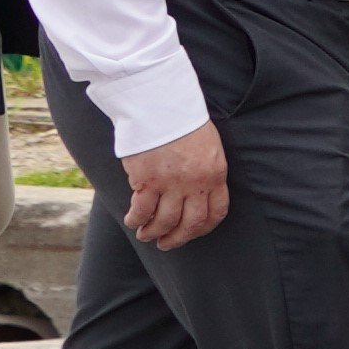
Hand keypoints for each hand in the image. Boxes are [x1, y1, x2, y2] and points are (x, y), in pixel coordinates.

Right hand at [122, 121, 233, 246]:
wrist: (161, 104)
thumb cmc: (183, 120)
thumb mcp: (207, 145)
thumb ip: (205, 170)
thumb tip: (196, 192)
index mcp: (215, 173)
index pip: (216, 211)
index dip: (204, 228)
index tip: (193, 233)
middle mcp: (196, 183)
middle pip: (191, 223)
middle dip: (178, 238)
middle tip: (166, 244)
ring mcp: (171, 183)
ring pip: (164, 221)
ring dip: (154, 232)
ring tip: (146, 235)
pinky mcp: (147, 180)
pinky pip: (142, 210)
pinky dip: (136, 220)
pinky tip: (132, 221)